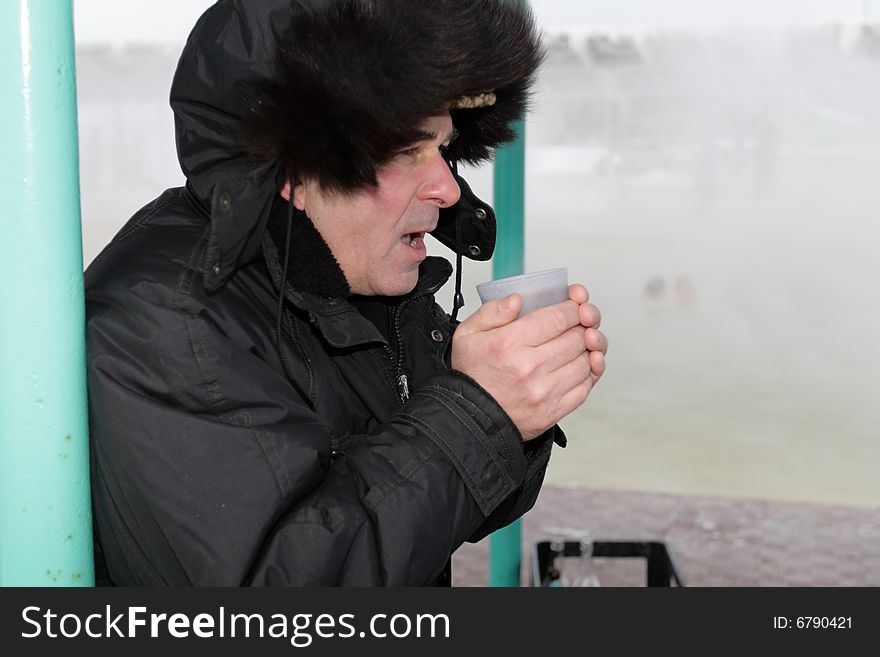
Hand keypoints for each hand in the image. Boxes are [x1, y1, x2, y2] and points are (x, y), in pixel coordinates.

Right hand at [451, 285, 606, 440]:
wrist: (469, 419)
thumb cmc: (471, 376)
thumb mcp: (467, 334)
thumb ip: (492, 312)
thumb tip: (517, 300)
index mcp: (509, 344)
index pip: (558, 317)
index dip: (573, 307)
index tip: (574, 306)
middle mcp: (529, 368)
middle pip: (577, 337)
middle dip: (583, 324)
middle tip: (580, 322)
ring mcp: (543, 392)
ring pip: (585, 361)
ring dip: (587, 349)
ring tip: (577, 343)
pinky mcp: (552, 412)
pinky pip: (584, 387)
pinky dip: (589, 373)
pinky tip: (580, 364)